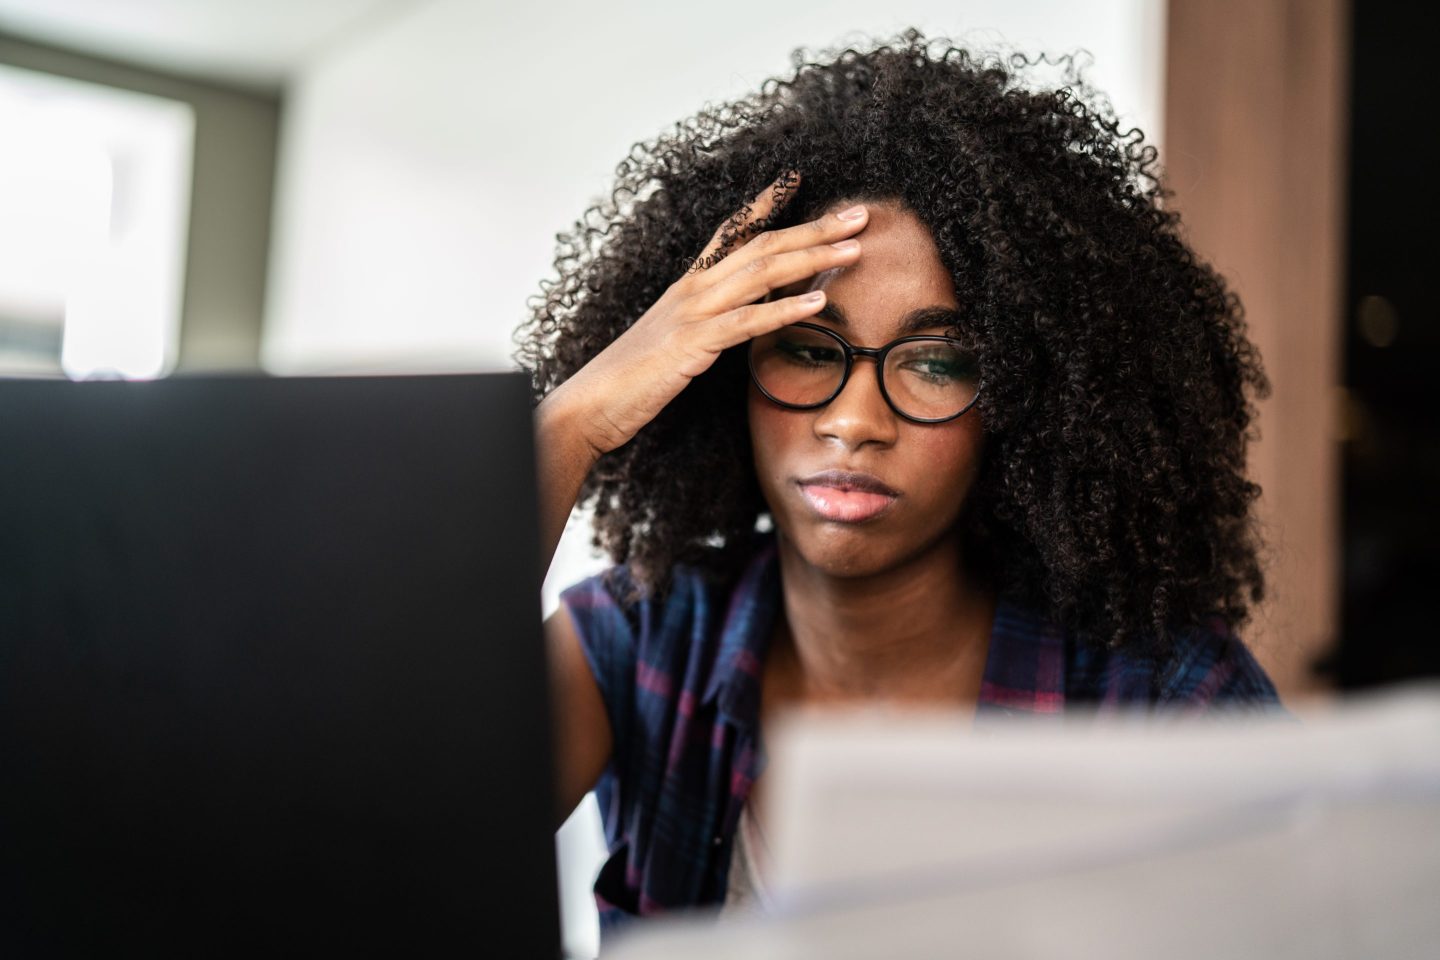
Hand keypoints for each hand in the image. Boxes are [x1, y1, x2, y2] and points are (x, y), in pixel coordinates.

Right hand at [551, 171, 867, 456]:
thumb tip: (743, 319)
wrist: (590, 404)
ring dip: (812, 258)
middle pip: (762, 246)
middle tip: (859, 216)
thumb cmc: (632, 379)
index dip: (765, 204)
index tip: (797, 180)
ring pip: (761, 273)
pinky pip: (747, 322)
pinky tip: (818, 303)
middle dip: (814, 229)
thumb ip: (709, 325)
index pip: (732, 233)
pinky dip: (785, 309)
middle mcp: (693, 289)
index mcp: (689, 285)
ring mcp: (692, 313)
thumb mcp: (675, 341)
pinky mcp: (693, 344)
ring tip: (853, 250)